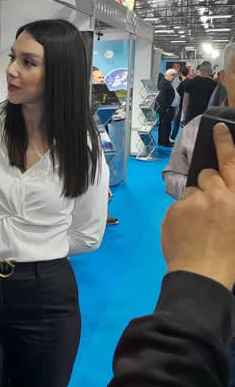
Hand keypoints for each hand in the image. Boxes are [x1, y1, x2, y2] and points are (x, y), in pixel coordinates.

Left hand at [162, 122, 234, 288]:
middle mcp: (215, 196)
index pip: (231, 164)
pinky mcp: (173, 211)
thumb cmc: (230, 255)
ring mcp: (192, 203)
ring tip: (198, 225)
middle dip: (208, 184)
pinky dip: (181, 215)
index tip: (218, 128)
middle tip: (210, 207)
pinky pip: (177, 206)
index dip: (225, 144)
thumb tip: (223, 190)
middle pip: (207, 174)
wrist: (202, 274)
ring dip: (194, 202)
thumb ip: (232, 202)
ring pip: (191, 192)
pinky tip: (187, 232)